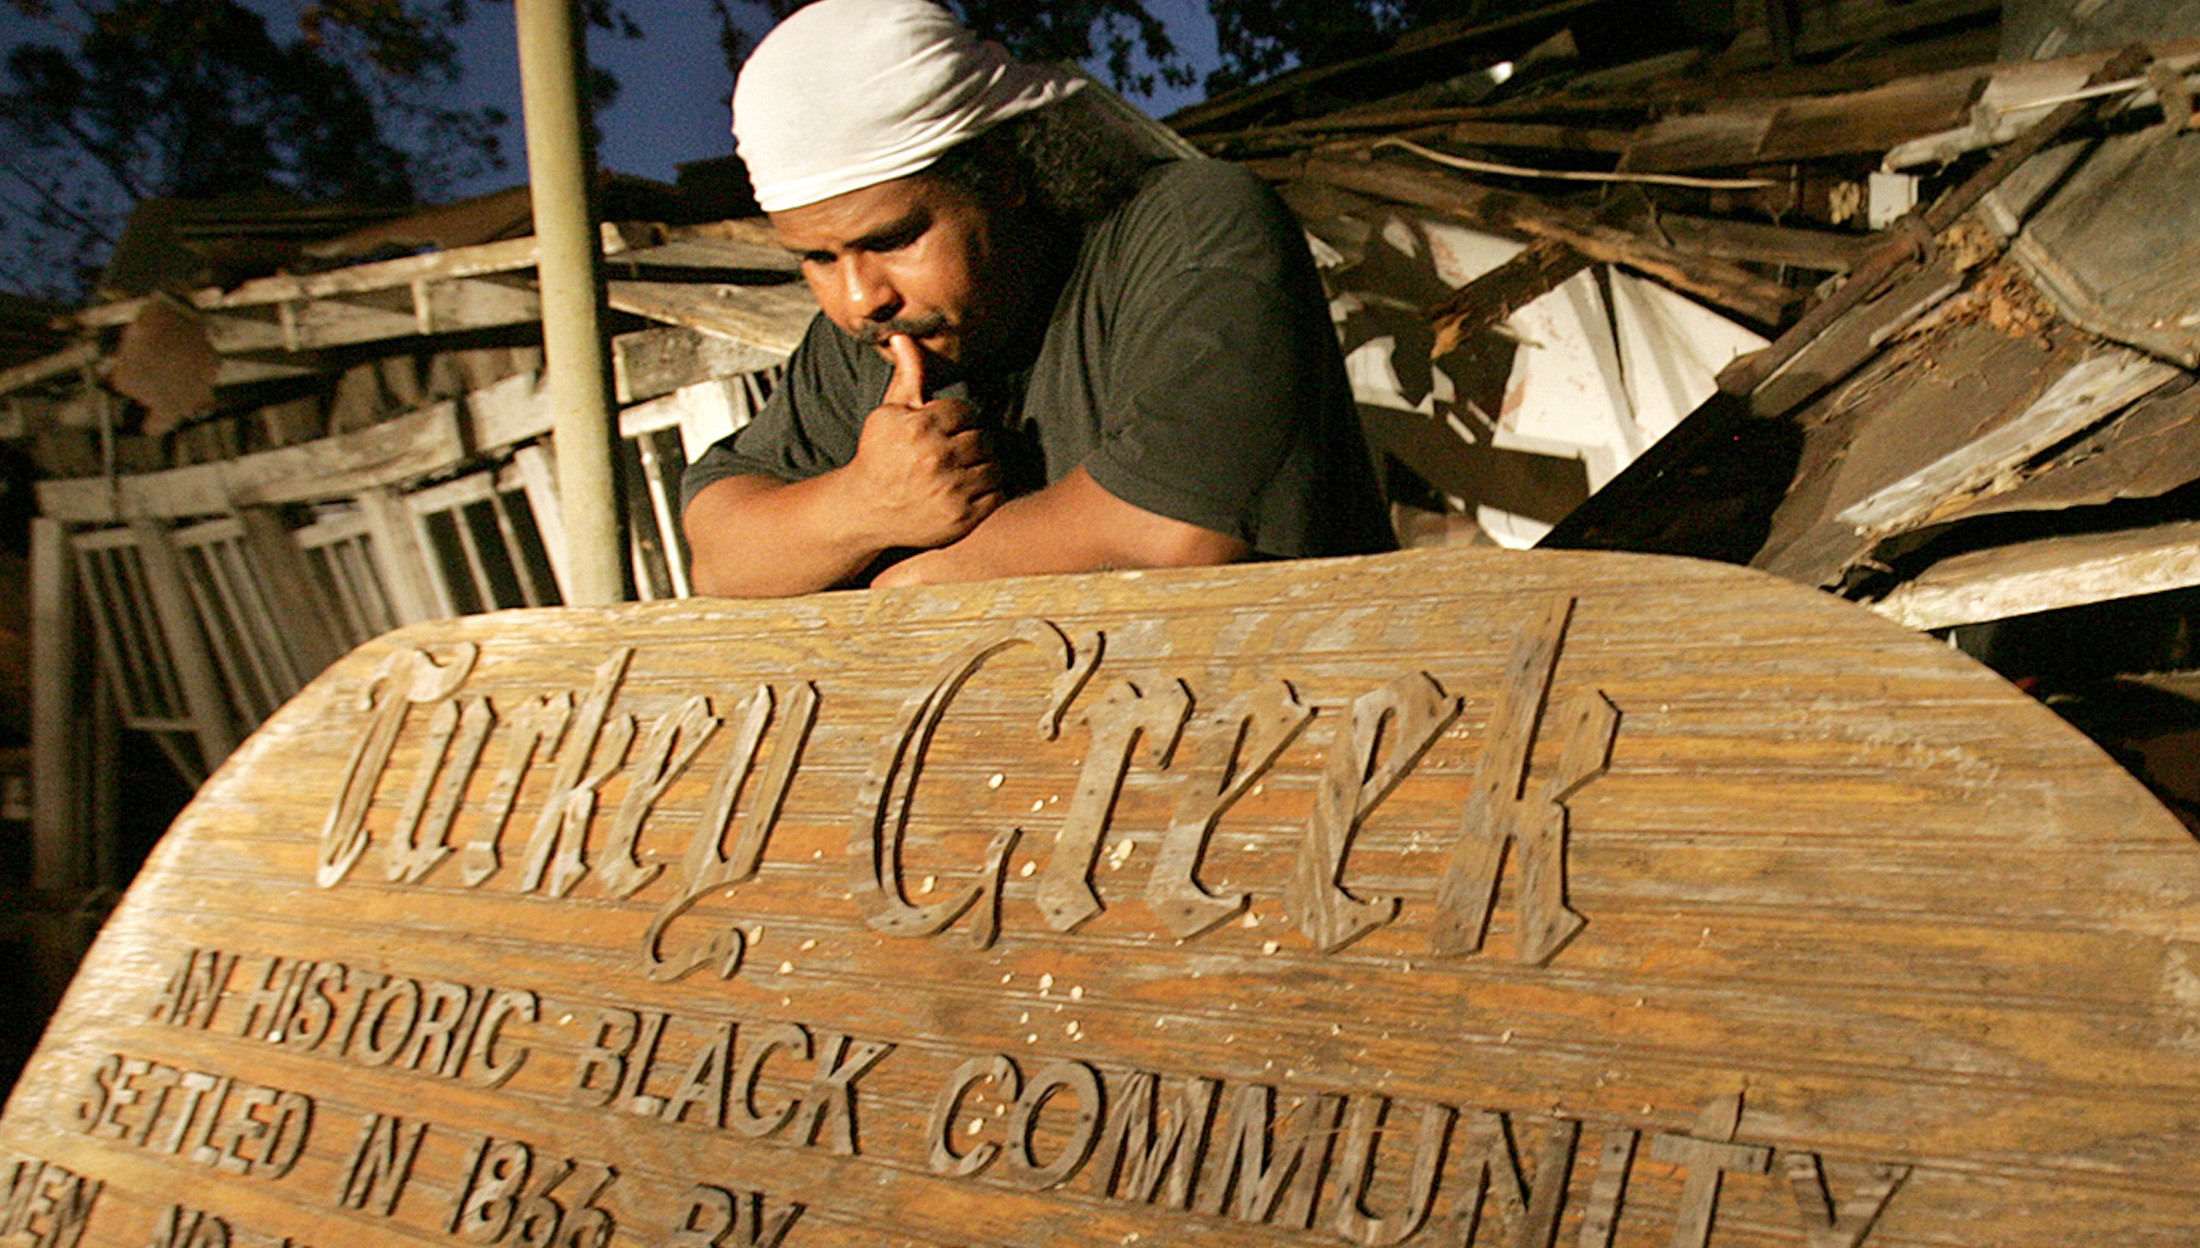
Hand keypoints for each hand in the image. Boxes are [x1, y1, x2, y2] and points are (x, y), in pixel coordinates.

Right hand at [843, 334, 1001, 549]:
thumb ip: (908, 376)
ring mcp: (951, 491)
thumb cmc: (880, 456)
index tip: (942, 432)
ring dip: (982, 467)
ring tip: (960, 471)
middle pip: (982, 438)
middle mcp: (937, 459)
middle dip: (970, 443)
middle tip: (952, 454)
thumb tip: (902, 335)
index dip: (956, 421)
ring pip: (994, 465)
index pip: (965, 412)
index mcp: (920, 429)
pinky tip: (967, 490)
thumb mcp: (889, 414)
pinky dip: (989, 491)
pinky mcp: (963, 518)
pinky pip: (997, 494)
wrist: (866, 510)